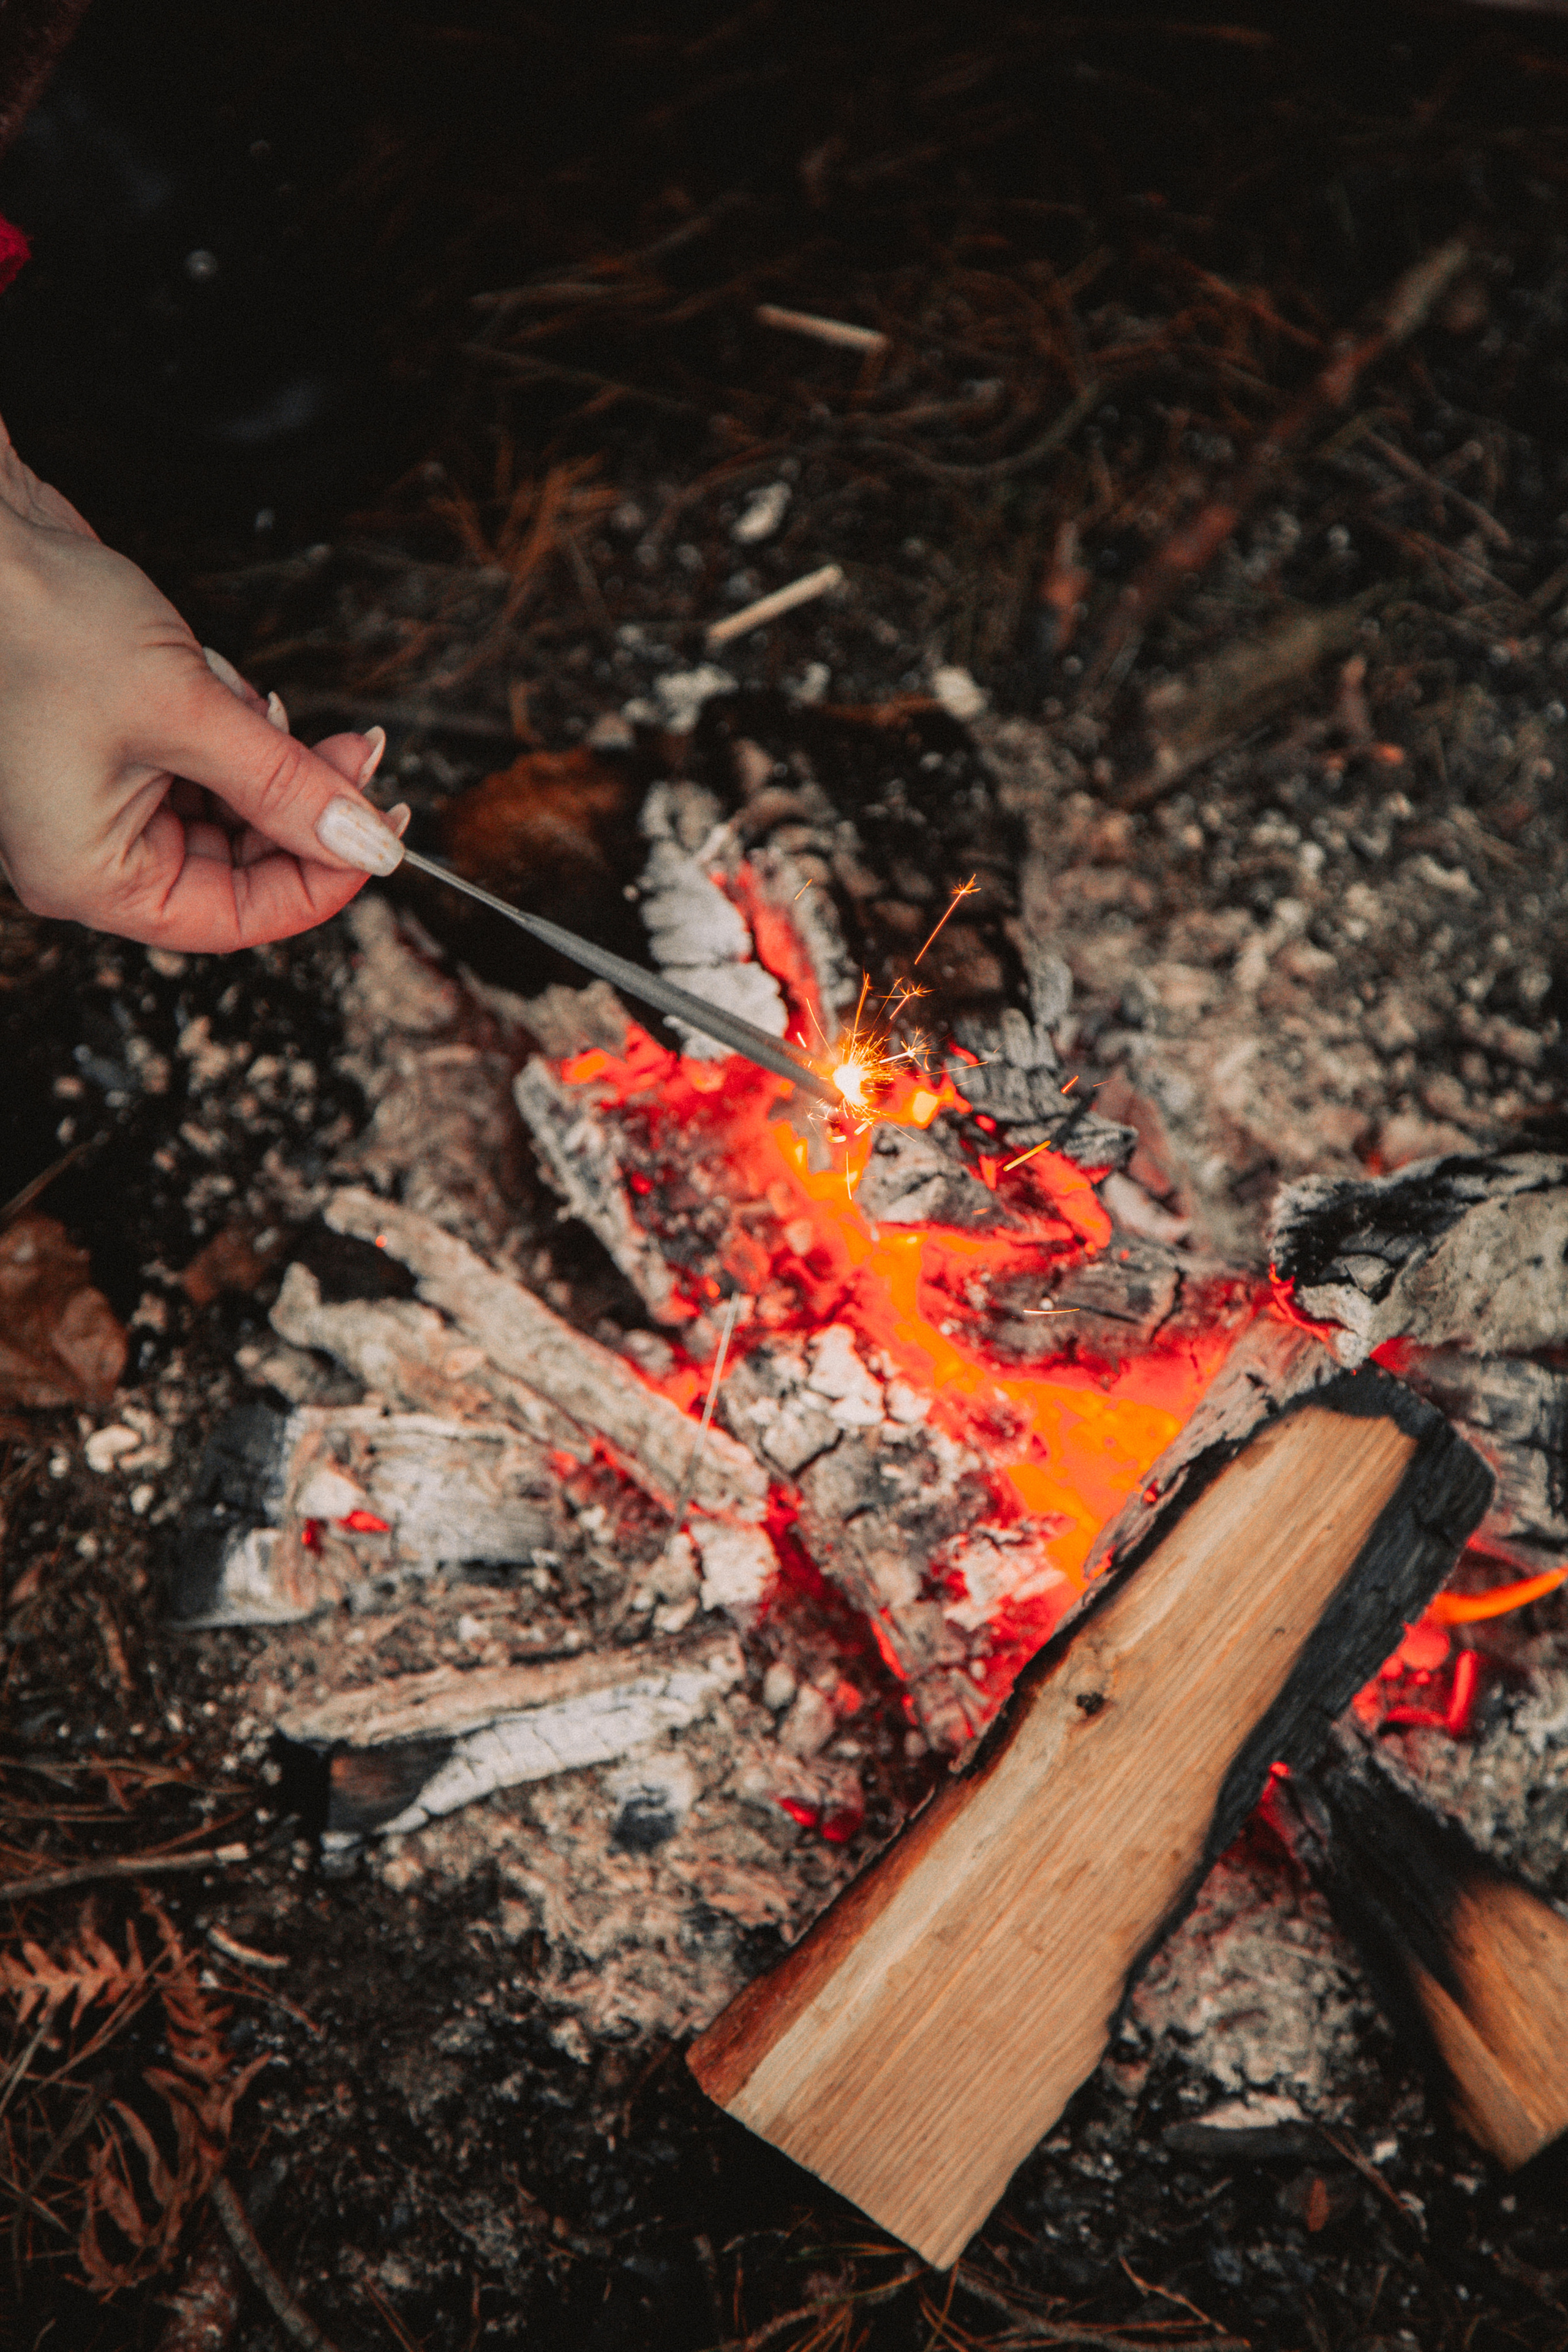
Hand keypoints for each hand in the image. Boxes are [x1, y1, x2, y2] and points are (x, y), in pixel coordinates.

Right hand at [0, 419, 407, 950]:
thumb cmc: (37, 622)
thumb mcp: (186, 711)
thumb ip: (285, 786)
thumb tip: (369, 844)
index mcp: (91, 876)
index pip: (236, 918)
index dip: (320, 883)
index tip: (381, 838)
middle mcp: (93, 853)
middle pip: (240, 867)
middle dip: (304, 809)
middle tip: (361, 756)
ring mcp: (105, 803)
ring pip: (231, 814)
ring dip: (273, 764)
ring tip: (272, 704)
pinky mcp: (122, 752)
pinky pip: (206, 768)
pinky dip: (237, 733)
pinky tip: (231, 687)